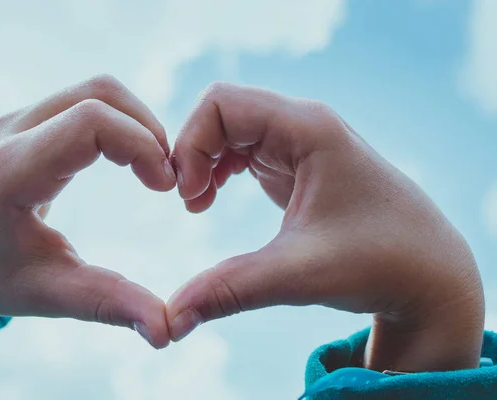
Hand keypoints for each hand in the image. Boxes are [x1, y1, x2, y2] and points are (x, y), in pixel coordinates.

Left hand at [0, 75, 175, 348]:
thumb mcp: (48, 294)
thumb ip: (109, 304)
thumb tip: (168, 329)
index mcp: (10, 174)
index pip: (90, 123)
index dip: (143, 145)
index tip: (166, 187)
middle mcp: (10, 134)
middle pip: (100, 94)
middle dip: (148, 130)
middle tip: (167, 178)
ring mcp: (16, 121)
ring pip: (95, 91)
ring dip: (136, 122)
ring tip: (153, 168)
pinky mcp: (25, 121)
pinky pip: (83, 101)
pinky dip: (119, 122)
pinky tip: (129, 158)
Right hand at [166, 83, 484, 370]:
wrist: (427, 273)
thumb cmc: (379, 264)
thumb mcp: (299, 274)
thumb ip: (229, 290)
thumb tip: (170, 320)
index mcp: (308, 129)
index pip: (221, 103)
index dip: (190, 143)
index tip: (186, 195)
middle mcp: (303, 125)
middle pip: (221, 111)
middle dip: (192, 153)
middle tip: (188, 202)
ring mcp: (300, 142)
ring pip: (229, 129)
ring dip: (203, 162)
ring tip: (198, 204)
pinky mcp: (296, 163)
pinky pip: (242, 148)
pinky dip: (218, 169)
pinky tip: (212, 199)